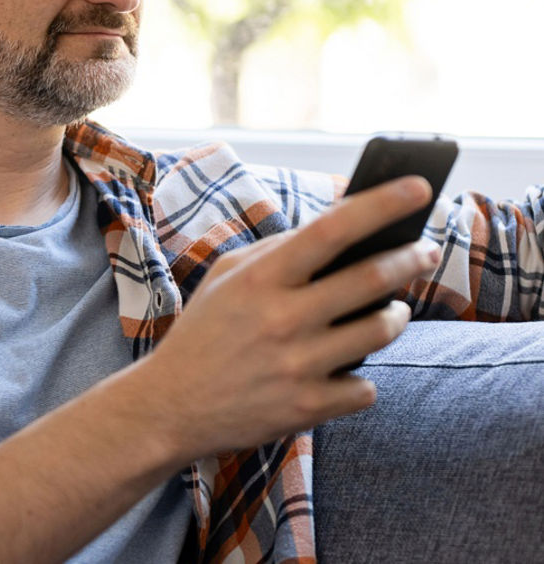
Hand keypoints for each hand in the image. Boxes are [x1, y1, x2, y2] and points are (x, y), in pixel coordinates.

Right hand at [143, 176, 437, 461]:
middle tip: (424, 251)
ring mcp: (297, 365)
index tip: (419, 187)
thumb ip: (275, 251)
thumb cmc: (203, 333)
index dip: (380, 205)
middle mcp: (281, 318)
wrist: (170, 406)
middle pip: (372, 279)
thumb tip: (336, 229)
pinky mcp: (307, 407)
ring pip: (381, 331)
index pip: (331, 230)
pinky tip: (344, 370)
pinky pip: (365, 388)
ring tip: (392, 310)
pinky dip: (361, 378)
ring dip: (395, 316)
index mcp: (259, 279)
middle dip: (410, 259)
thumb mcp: (224, 278)